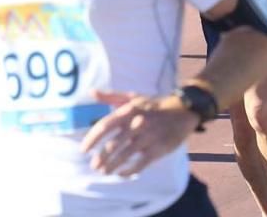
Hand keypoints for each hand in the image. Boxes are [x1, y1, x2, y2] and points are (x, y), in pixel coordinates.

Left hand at [80, 91, 200, 176]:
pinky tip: (121, 173)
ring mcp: (148, 137)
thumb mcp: (133, 96)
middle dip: (101, 157)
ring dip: (111, 166)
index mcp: (128, 110)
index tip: (83, 150)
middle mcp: (137, 124)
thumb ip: (111, 96)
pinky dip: (128, 171)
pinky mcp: (158, 149)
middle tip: (94, 165)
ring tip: (104, 171)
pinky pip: (140, 164)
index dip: (92, 139)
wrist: (183, 110)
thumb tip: (91, 92)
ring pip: (124, 156)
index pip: (105, 126)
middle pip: (113, 144)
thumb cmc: (154, 104)